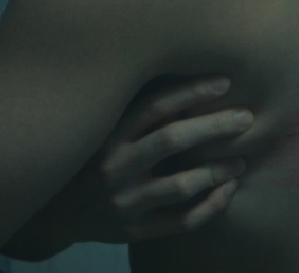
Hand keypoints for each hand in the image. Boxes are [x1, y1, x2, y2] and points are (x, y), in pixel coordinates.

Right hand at [8, 76, 252, 252]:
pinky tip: (228, 192)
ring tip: (242, 160)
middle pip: (172, 140)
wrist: (52, 215)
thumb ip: (135, 106)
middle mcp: (114, 167)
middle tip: (247, 117)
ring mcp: (124, 202)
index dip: (191, 91)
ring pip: (181, 184)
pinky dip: (210, 207)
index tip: (225, 82)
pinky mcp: (134, 231)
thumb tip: (183, 67)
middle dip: (214, 126)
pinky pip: (181, 222)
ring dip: (217, 170)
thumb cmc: (88, 158)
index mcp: (107, 135)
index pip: (154, 106)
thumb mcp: (100, 128)